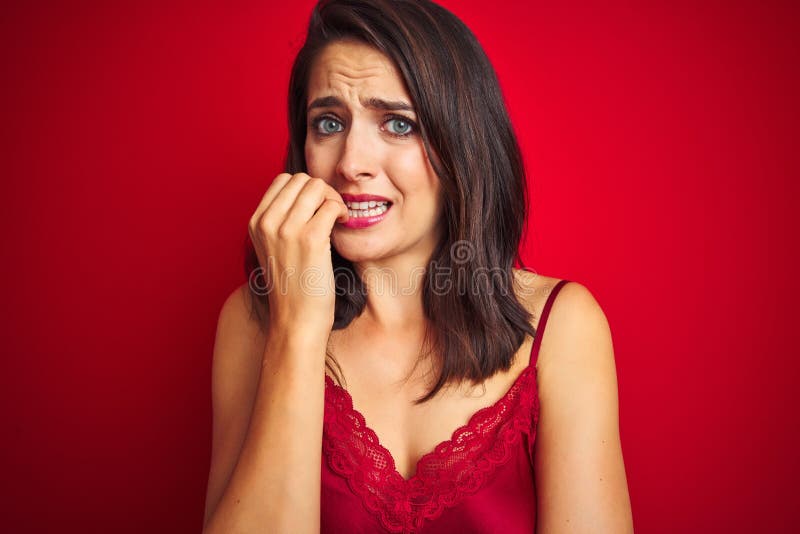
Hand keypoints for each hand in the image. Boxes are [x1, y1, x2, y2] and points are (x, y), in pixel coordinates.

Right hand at [248, 173, 348, 337]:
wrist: (295, 321)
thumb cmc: (293, 287)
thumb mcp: (274, 249)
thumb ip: (281, 222)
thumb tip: (308, 194)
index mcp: (255, 223)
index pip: (283, 180)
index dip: (306, 188)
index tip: (317, 207)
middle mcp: (267, 223)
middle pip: (302, 180)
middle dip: (322, 191)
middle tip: (331, 212)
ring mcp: (286, 230)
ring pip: (317, 188)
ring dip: (333, 199)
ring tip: (337, 218)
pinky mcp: (309, 240)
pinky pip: (331, 205)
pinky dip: (342, 211)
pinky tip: (343, 224)